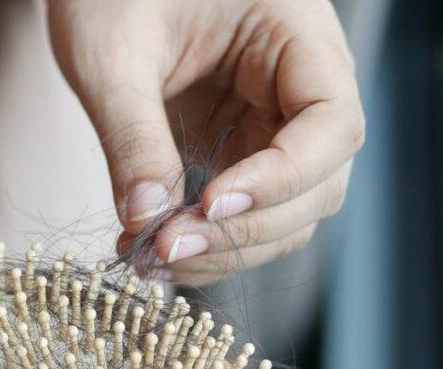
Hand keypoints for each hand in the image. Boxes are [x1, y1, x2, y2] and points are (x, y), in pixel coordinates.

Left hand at [49, 0, 363, 284]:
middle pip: (316, 183)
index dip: (281, 177)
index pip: (330, 122)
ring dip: (223, 248)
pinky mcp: (234, 148)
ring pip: (282, 212)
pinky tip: (147, 250)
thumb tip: (146, 219)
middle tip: (165, 249)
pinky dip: (201, 239)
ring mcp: (268, 122)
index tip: (210, 204)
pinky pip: (239, 211)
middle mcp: (296, 84)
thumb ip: (132, 135)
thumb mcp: (113, 56)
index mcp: (293, 34)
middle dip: (242, 228)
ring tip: (146, 259)